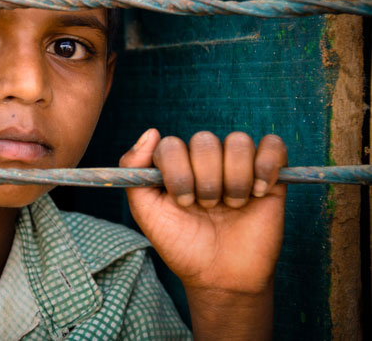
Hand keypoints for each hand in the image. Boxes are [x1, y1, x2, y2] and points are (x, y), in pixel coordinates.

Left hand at [121, 129, 286, 338]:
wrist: (220, 277)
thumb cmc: (182, 244)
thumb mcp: (146, 212)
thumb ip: (134, 169)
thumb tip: (151, 132)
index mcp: (175, 164)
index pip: (171, 145)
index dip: (177, 173)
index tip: (183, 203)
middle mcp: (205, 160)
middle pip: (204, 140)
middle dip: (205, 180)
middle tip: (207, 207)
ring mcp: (238, 165)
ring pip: (238, 141)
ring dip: (234, 178)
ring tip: (232, 206)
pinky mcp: (270, 175)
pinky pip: (274, 146)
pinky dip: (266, 166)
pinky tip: (258, 193)